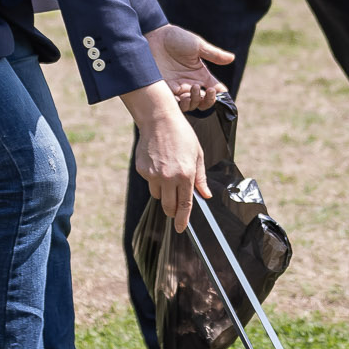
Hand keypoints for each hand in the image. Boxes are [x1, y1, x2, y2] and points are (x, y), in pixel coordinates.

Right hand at [124, 83, 209, 230]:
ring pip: (158, 195)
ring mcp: (153, 175)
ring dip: (164, 191)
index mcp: (186, 174)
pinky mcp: (142, 170)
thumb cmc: (182, 135)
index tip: (180, 228)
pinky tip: (158, 162)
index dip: (182, 219)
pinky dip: (154, 178)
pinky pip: (150, 182)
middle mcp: (169, 177)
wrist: (159, 120)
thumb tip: (205, 195)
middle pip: (169, 206)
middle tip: (175, 208)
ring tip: (168, 172)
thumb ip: (200, 178)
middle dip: (172, 210)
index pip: (185, 204)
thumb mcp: (197, 155)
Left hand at [148, 23, 232, 109]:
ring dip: (195, 101)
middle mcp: (190, 84)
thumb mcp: (197, 45)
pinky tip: (182, 95)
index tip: (220, 92)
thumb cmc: (175, 38)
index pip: (215, 89)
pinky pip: (175, 104)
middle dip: (208, 100)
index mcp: (200, 74)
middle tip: (207, 91)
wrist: (154, 37)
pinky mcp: (164, 90)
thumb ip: (214, 54)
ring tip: (194, 88)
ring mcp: (177, 88)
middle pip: (204, 102)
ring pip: (191, 105)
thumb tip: (232, 58)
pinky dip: (181, 104)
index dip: (220, 95)